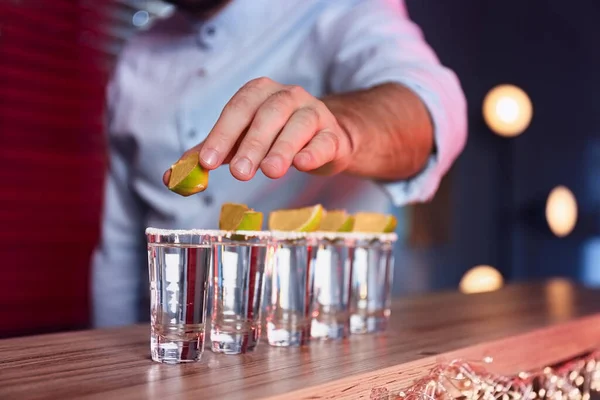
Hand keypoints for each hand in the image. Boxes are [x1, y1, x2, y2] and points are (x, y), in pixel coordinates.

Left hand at [170, 77, 353, 181]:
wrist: (322, 140)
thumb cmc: (273, 138)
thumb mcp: (238, 143)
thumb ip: (209, 155)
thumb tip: (170, 177)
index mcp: (259, 93)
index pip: (238, 109)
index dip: (222, 134)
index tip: (208, 163)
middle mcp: (288, 96)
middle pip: (268, 114)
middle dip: (252, 143)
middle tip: (240, 174)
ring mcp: (314, 113)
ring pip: (299, 124)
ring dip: (283, 147)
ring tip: (271, 171)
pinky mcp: (334, 135)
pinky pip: (325, 140)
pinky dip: (314, 151)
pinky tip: (303, 164)